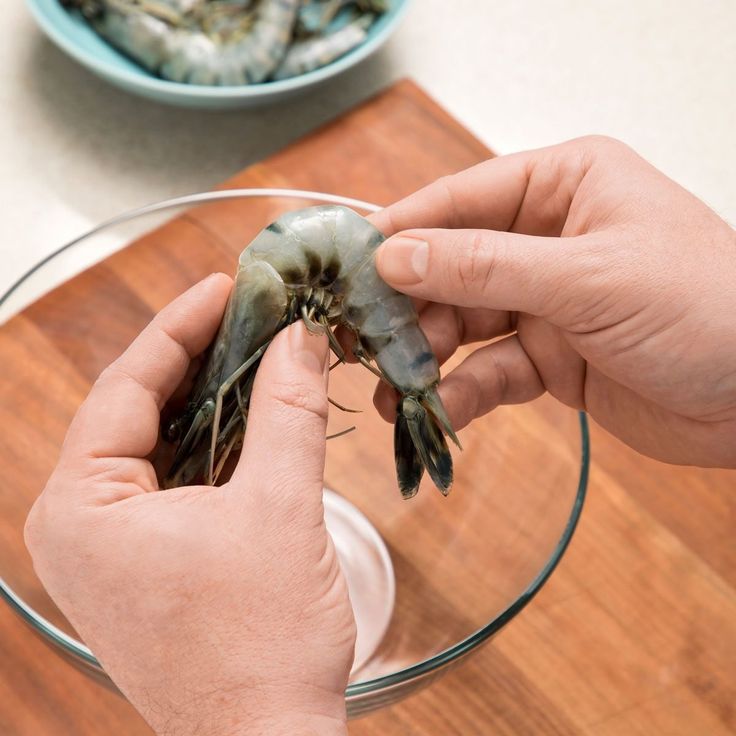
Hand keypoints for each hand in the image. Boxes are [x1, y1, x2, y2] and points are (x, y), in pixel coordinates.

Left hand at [24, 275, 354, 735]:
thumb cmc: (260, 645)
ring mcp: (113, 545)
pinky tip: (257, 415)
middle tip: (253, 311)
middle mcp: (82, 523)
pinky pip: (178, 478)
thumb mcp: (280, 506)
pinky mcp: (149, 559)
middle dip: (201, 358)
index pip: (127, 385)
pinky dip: (218, 443)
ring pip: (164, 442)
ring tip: (262, 351)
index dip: (181, 326)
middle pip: (141, 409)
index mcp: (82, 507)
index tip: (226, 284)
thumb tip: (301, 336)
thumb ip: (288, 409)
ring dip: (216, 399)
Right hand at [369, 136, 735, 467]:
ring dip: (425, 358)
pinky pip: (490, 371)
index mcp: (562, 186)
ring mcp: (546, 301)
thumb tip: (395, 257)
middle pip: (451, 268)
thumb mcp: (587, 278)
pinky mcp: (550, 358)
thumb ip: (485, 268)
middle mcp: (547, 238)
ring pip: (463, 324)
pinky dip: (461, 392)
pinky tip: (435, 412)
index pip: (460, 200)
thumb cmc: (705, 308)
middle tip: (362, 344)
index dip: (401, 233)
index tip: (346, 268)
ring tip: (390, 390)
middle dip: (407, 309)